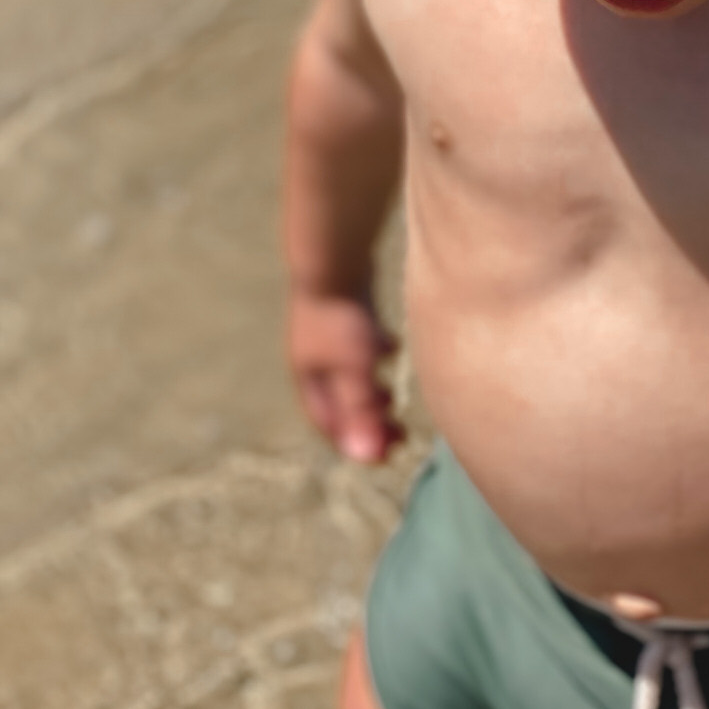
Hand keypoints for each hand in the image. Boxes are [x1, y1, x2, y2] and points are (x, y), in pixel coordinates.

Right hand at [287, 288, 404, 463]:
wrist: (334, 253)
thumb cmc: (342, 312)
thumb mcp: (353, 366)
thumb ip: (360, 408)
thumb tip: (367, 455)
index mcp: (309, 376)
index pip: (329, 423)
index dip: (356, 443)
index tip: (386, 456)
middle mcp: (313, 357)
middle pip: (340, 401)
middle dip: (368, 422)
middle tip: (400, 437)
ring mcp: (327, 332)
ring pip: (349, 373)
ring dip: (370, 392)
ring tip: (391, 399)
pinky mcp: (345, 309)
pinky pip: (358, 342)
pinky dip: (374, 352)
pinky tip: (392, 344)